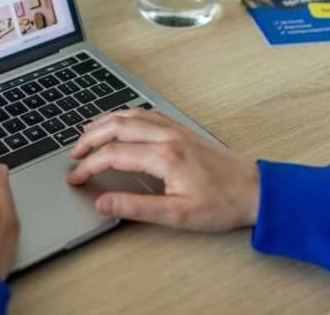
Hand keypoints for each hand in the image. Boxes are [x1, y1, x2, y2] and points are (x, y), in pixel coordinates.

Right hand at [68, 109, 259, 231]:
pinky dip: (124, 116)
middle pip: (116, 127)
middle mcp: (166, 136)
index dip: (88, 166)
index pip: (113, 155)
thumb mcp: (177, 215)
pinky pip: (146, 114)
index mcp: (163, 156)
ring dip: (104, 122)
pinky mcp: (181, 130)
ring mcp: (175, 129)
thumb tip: (103, 203)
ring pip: (129, 115)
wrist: (256, 190)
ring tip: (86, 135)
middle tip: (73, 154)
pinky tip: (118, 123)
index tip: (75, 179)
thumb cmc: (221, 204)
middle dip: (89, 138)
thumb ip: (136, 207)